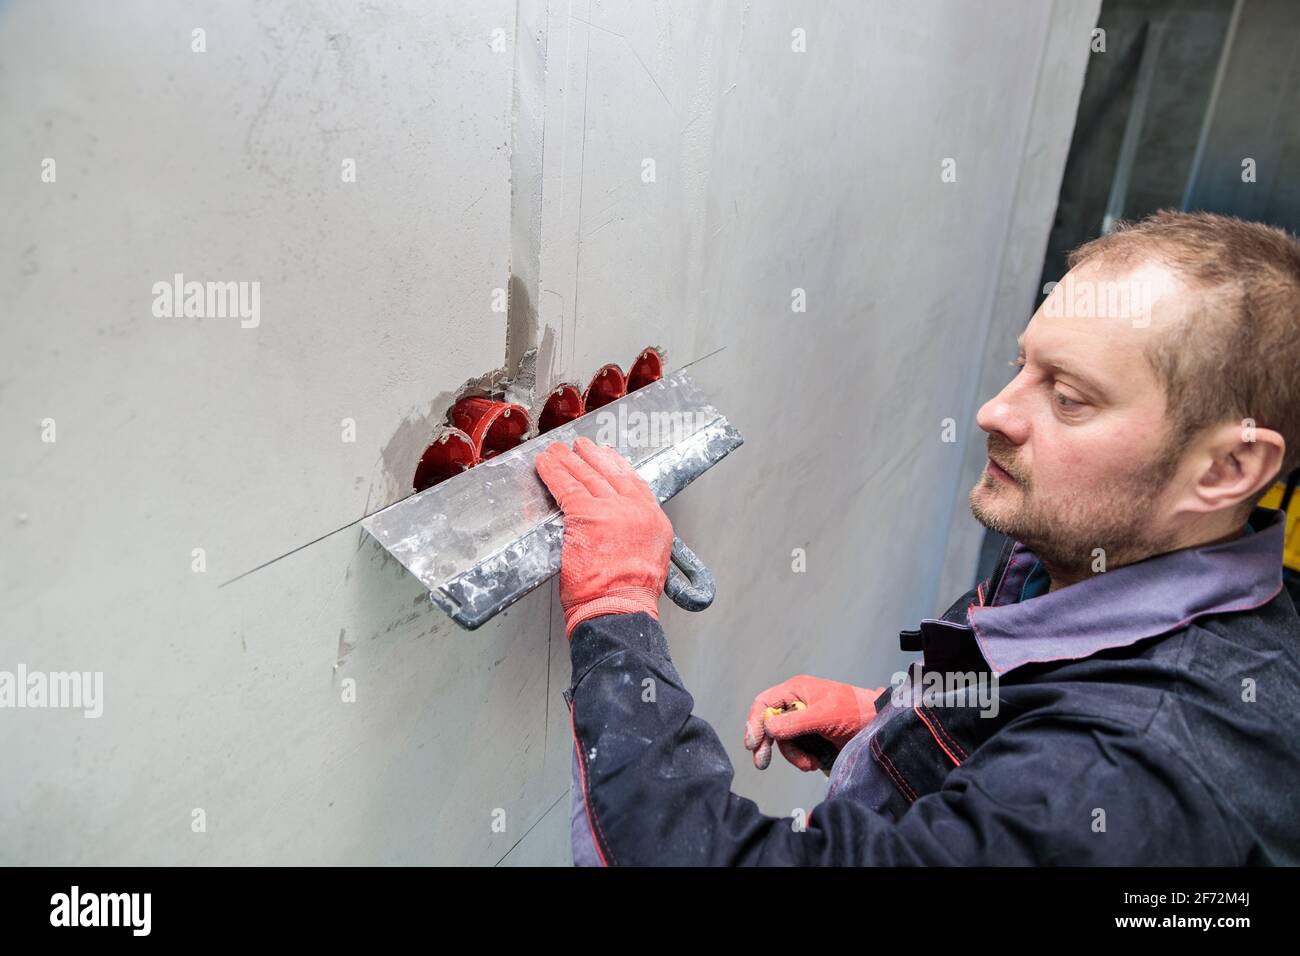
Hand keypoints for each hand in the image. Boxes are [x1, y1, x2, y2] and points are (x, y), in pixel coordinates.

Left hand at [535, 436, 673, 637]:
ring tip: (558, 451)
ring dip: (568, 461)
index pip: (634, 483)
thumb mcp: (649, 560)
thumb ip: (636, 537)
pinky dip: (552, 473)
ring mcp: (611, 509)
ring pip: (586, 476)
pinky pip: (565, 486)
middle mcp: (635, 509)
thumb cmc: (629, 596)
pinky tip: (544, 464)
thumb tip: (619, 531)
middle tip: (581, 446)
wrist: (620, 607)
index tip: (609, 455)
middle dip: (592, 457)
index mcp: (653, 520)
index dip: (618, 466)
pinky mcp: (586, 513)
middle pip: (609, 474)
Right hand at [744, 675, 885, 771]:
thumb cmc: (854, 711)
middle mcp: (796, 704)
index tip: (753, 744)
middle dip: (766, 744)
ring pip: (784, 741)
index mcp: (796, 691)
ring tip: (809, 763)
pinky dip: (802, 759)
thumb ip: (795, 722)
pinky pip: (797, 749)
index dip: (755, 722)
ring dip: (794, 755)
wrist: (878, 724)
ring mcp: (803, 721)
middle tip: (761, 763)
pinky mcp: (812, 736)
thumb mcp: (823, 716)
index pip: (765, 703)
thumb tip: (769, 729)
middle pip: (770, 725)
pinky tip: (814, 762)